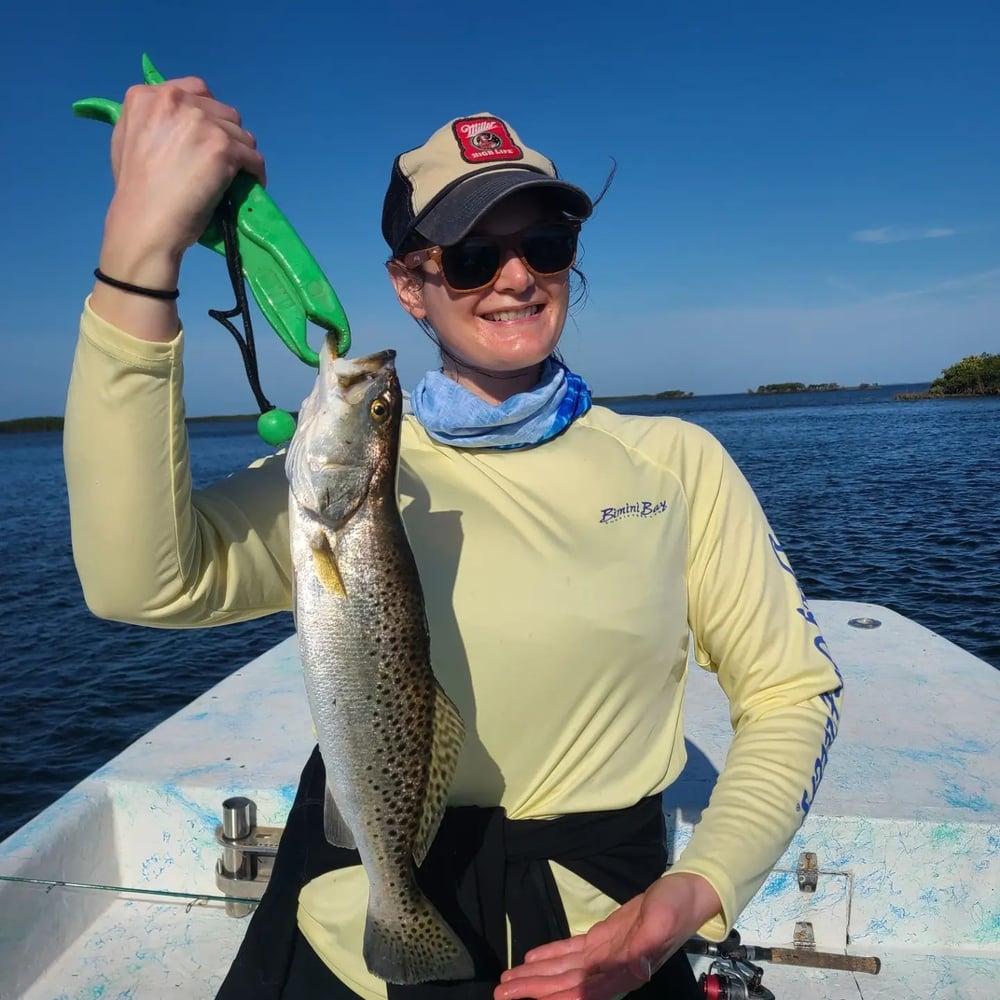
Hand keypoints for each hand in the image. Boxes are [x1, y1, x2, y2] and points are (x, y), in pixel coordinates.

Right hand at [100, 76, 266, 289]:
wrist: (145, 223)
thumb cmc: (135, 193)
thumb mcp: (127, 141)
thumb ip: (151, 121)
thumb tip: (175, 120)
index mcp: (146, 96)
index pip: (196, 90)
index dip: (208, 114)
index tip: (210, 135)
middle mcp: (174, 100)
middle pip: (223, 111)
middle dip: (227, 135)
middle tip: (224, 162)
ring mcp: (201, 123)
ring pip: (242, 133)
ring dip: (242, 154)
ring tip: (237, 176)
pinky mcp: (222, 147)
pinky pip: (253, 157)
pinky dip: (255, 172)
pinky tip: (250, 185)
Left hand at [495, 873, 720, 999]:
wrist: (686, 894)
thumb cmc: (675, 907)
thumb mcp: (662, 922)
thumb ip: (647, 946)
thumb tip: (635, 968)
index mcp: (624, 970)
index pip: (582, 990)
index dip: (554, 995)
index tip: (526, 997)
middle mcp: (611, 970)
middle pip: (565, 984)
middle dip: (533, 989)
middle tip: (501, 991)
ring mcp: (606, 956)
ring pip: (564, 970)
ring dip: (536, 976)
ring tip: (507, 981)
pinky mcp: (603, 940)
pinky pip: (572, 952)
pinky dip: (551, 956)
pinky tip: (531, 960)